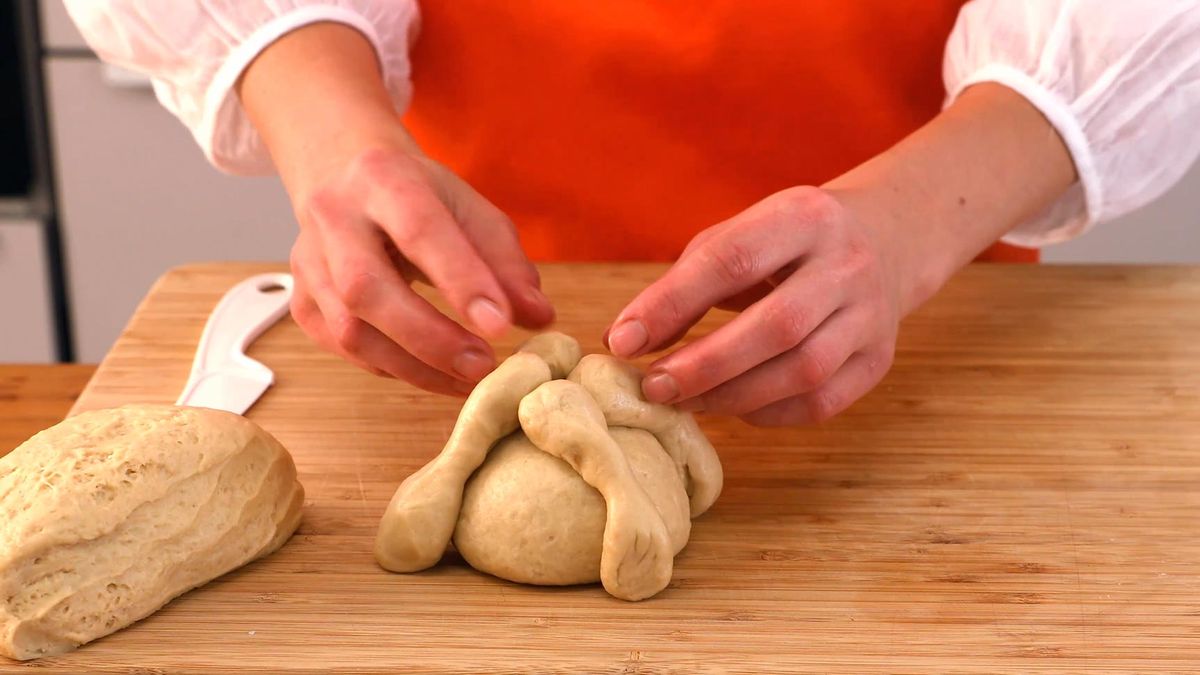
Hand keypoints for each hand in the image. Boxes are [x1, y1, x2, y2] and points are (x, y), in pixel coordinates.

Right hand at [289, 140, 554, 394]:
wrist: (343, 176)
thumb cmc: (418, 196)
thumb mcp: (470, 210)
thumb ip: (507, 263)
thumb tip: (539, 318)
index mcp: (383, 179)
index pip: (420, 230)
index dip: (461, 280)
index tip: (501, 325)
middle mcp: (334, 217)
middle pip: (367, 288)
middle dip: (430, 338)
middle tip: (483, 367)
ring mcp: (308, 262)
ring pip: (350, 330)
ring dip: (415, 367)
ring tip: (467, 381)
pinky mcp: (302, 302)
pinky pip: (345, 350)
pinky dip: (394, 368)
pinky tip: (432, 371)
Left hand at [605, 187, 903, 425]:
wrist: (886, 241)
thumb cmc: (785, 244)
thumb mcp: (736, 238)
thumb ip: (682, 284)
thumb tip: (626, 341)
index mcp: (803, 217)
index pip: (732, 260)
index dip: (671, 304)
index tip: (623, 341)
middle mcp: (846, 264)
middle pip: (777, 325)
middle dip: (705, 364)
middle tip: (654, 387)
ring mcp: (871, 315)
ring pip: (803, 371)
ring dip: (732, 396)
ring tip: (684, 402)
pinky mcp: (878, 360)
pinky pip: (821, 402)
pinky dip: (769, 413)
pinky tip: (733, 408)